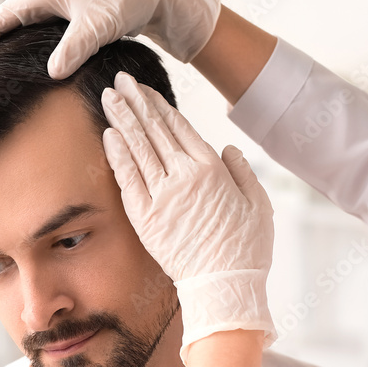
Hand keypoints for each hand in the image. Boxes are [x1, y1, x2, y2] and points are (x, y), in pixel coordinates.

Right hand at [0, 0, 220, 85]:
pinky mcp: (62, 23)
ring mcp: (49, 11)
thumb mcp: (100, 25)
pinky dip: (9, 60)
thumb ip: (75, 47)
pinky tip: (4, 79)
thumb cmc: (127, 1)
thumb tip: (52, 73)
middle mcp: (38, 0)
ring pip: (7, 38)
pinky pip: (25, 43)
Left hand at [101, 71, 276, 363]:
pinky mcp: (145, 218)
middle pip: (154, 130)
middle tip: (119, 81)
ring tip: (109, 98)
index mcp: (212, 169)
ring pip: (137, 148)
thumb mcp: (259, 204)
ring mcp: (162, 196)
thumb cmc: (246, 249)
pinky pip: (127, 179)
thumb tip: (227, 148)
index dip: (158, 105)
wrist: (224, 285)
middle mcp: (184, 176)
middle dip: (135, 102)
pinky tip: (108, 135)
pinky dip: (117, 155)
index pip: (178, 127)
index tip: (144, 90)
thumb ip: (243, 171)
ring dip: (122, 119)